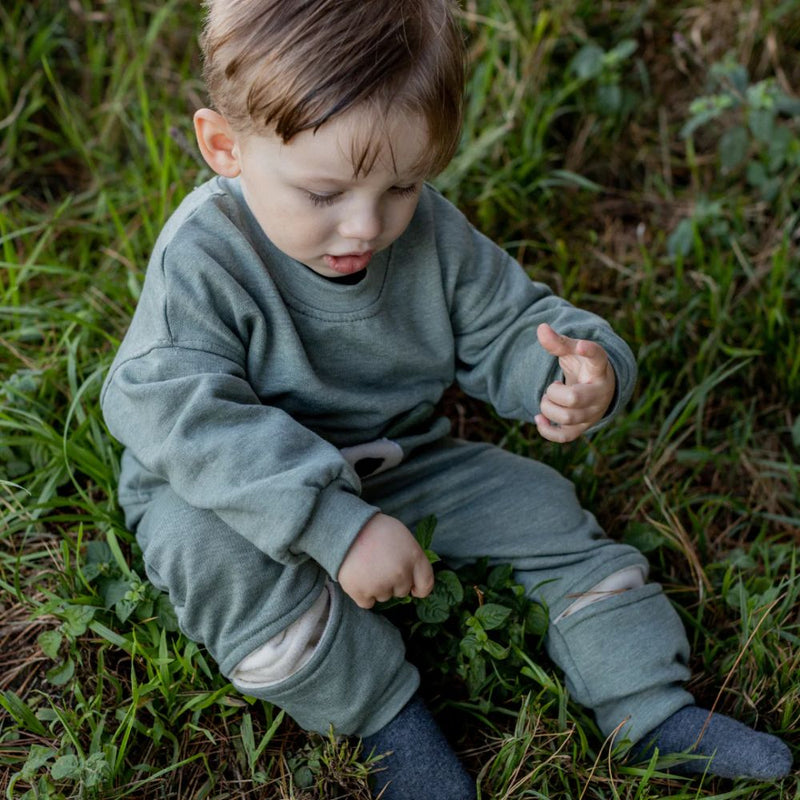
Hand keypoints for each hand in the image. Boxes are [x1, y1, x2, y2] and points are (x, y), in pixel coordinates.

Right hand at [337, 513, 433, 608]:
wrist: (346, 526)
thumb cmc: (376, 529)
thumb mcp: (403, 536)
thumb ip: (411, 558)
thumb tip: (413, 581)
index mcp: (414, 557)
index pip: (426, 585)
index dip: (419, 588)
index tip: (413, 588)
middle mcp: (401, 574)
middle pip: (402, 591)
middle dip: (393, 582)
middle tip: (380, 564)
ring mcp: (381, 585)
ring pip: (384, 597)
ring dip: (377, 587)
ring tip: (367, 567)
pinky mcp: (361, 592)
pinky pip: (367, 603)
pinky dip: (363, 594)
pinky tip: (359, 577)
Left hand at [534, 322, 615, 442]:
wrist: (597, 390)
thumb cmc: (583, 366)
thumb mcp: (573, 352)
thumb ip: (558, 342)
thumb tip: (540, 328)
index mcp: (598, 368)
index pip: (598, 358)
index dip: (589, 351)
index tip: (580, 345)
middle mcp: (599, 392)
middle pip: (574, 398)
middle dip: (553, 393)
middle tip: (553, 386)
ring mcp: (592, 413)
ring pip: (567, 418)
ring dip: (548, 408)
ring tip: (549, 399)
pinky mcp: (583, 428)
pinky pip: (564, 436)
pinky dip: (547, 430)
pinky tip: (539, 419)